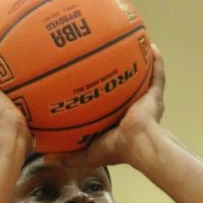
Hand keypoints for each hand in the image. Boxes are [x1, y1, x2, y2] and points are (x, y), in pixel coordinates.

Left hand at [48, 44, 165, 167]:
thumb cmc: (116, 149)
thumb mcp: (86, 154)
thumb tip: (44, 158)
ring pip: (141, 78)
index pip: (105, 104)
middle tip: (105, 57)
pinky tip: (151, 45)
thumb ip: (67, 156)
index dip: (97, 93)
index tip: (84, 80)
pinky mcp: (156, 97)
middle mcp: (131, 110)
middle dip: (116, 73)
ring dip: (137, 63)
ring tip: (130, 44)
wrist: (139, 144)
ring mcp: (145, 102)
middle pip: (122, 87)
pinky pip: (158, 74)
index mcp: (116, 122)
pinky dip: (157, 61)